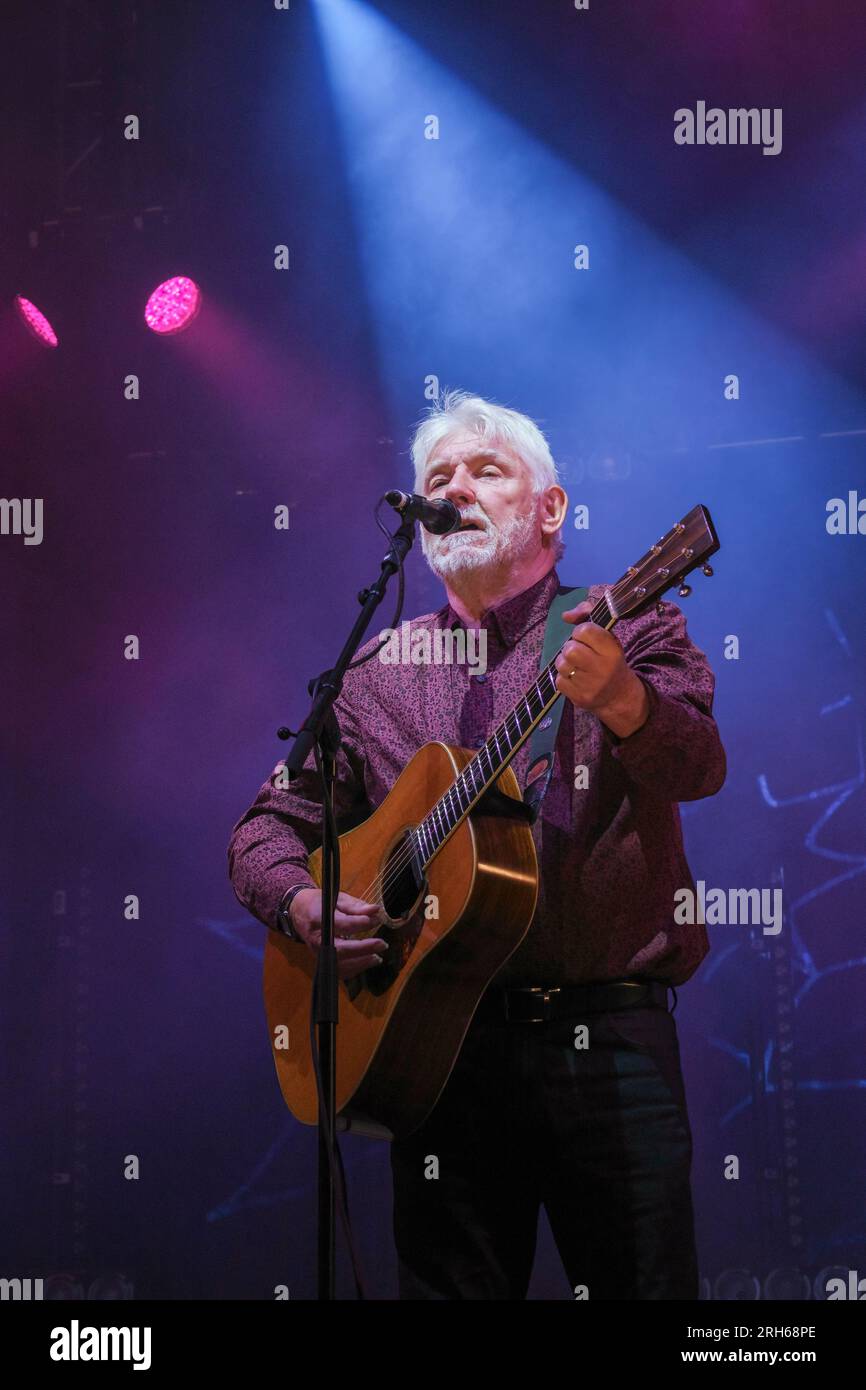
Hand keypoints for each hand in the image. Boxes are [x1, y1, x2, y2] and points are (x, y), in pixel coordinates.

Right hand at [289, 889, 388, 981]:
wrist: (299, 912)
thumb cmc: (319, 903)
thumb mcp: (337, 898)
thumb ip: (356, 906)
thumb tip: (376, 911)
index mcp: (318, 918)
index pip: (341, 924)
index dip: (360, 923)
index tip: (376, 920)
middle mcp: (316, 938)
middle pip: (340, 949)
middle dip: (363, 949)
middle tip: (382, 944)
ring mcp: (317, 952)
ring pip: (339, 964)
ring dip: (360, 963)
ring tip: (378, 957)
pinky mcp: (321, 959)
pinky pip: (338, 971)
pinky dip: (354, 969)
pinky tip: (367, 962)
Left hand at [554, 601, 649, 737]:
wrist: (618, 695)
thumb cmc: (608, 660)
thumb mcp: (606, 636)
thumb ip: (587, 616)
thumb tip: (565, 616)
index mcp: (612, 650)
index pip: (584, 630)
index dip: (580, 632)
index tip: (585, 638)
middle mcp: (603, 668)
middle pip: (570, 649)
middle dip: (570, 648)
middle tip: (578, 652)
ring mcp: (591, 686)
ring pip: (562, 665)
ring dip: (565, 663)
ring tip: (576, 665)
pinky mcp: (580, 698)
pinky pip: (559, 681)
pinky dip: (563, 678)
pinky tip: (575, 679)